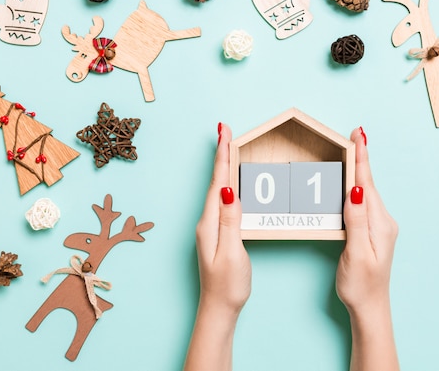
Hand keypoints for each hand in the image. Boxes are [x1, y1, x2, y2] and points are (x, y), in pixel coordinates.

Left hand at [184, 123, 250, 370]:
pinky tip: (230, 181)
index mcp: (210, 223)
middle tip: (224, 129)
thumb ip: (230, 221)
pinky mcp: (216, 233)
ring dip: (223, 166)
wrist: (218, 310)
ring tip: (227, 146)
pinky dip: (226, 183)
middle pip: (216, 181)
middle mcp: (206, 222)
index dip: (222, 156)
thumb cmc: (227, 286)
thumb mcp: (232, 253)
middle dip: (221, 153)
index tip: (224, 132)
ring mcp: (210, 227)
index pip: (218, 182)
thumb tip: (230, 190)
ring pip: (218, 189)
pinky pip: (221, 201)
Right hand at [336, 127, 399, 370]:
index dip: (361, 158)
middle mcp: (383, 221)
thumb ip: (356, 221)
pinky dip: (357, 187)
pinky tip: (353, 182)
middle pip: (368, 183)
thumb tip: (355, 189)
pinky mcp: (373, 232)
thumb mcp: (357, 253)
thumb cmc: (361, 285)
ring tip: (353, 150)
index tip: (359, 135)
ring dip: (359, 170)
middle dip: (360, 158)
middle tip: (355, 134)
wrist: (371, 308)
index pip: (367, 184)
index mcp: (380, 223)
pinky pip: (364, 202)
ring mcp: (379, 226)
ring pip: (366, 191)